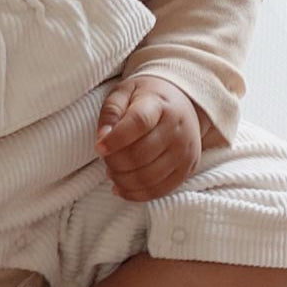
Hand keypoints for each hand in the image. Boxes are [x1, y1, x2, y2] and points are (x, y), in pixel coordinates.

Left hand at [95, 75, 205, 201]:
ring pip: (149, 177)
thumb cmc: (148, 97)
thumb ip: (111, 111)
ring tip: (111, 172)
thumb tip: (103, 138)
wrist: (184, 102)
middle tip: (105, 159)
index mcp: (160, 105)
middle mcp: (177, 128)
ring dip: (122, 180)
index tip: (99, 147)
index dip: (116, 139)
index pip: (138, 123)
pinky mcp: (187, 168)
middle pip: (141, 155)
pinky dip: (136, 194)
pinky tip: (121, 187)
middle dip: (114, 162)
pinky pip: (159, 190)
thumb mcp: (125, 92)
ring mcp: (184, 150)